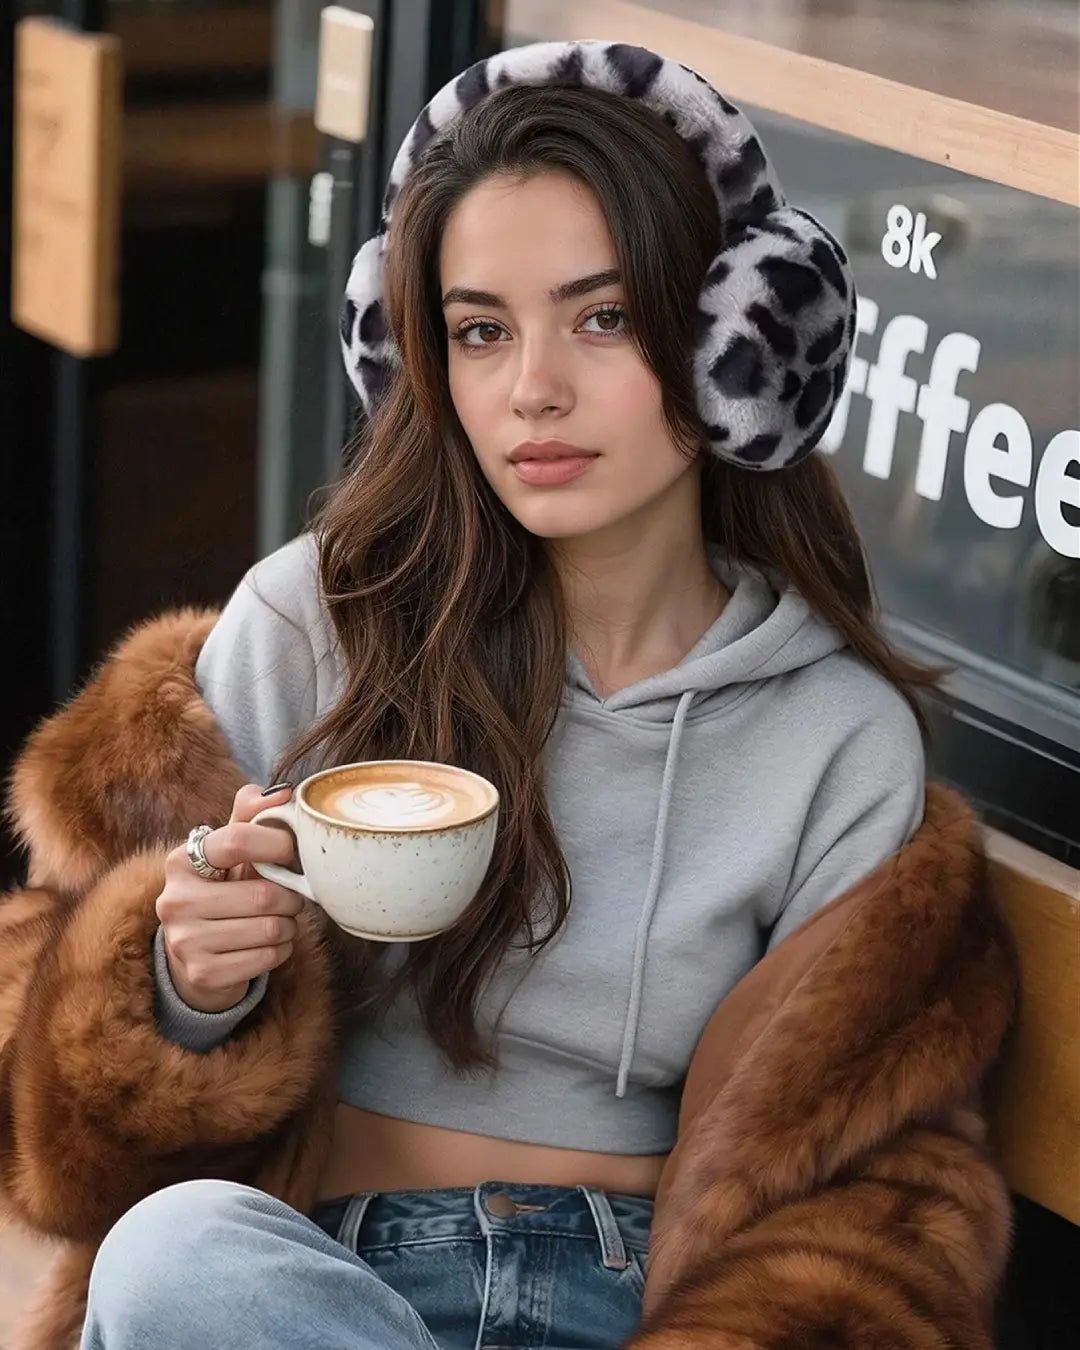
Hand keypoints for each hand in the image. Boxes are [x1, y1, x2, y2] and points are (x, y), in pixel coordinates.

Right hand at [156, 785, 302, 1012]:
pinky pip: (267, 958)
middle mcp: (174, 900)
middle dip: (290, 898)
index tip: (290, 851)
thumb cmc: (222, 892)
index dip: (275, 844)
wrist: (196, 956)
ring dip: (288, 926)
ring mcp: (184, 940)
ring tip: (278, 921)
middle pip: (263, 895)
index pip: (236, 841)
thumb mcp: (229, 853)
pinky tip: (268, 945)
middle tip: (290, 898)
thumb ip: (251, 817)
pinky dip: (280, 950)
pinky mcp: (202, 974)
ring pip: (269, 929)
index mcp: (181, 861)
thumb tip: (283, 792)